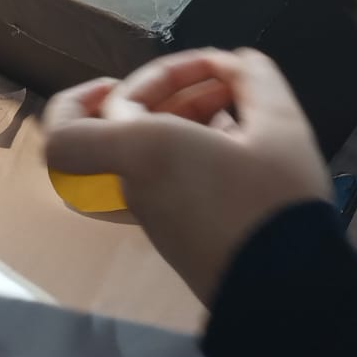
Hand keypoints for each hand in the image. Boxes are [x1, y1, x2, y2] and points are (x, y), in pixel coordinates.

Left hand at [44, 49, 330, 306]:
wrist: (289, 294)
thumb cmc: (275, 203)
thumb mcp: (281, 125)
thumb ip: (255, 79)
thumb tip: (240, 62)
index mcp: (144, 151)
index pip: (66, 134)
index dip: (75, 101)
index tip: (113, 82)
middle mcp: (137, 183)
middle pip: (123, 125)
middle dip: (168, 89)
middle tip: (221, 79)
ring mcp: (155, 214)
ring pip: (147, 151)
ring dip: (184, 116)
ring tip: (240, 104)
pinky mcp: (178, 235)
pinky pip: (167, 177)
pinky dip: (192, 147)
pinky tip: (241, 139)